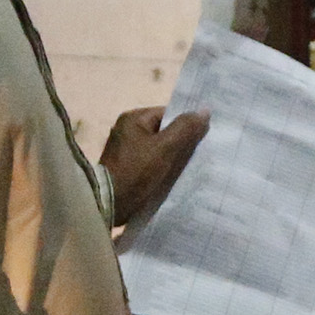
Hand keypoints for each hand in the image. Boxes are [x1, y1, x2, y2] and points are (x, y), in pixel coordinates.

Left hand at [103, 105, 209, 231]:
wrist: (110, 203)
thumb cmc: (137, 171)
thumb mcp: (165, 147)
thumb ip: (185, 129)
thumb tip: (204, 111)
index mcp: (133, 118)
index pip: (167, 114)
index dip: (185, 125)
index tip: (201, 139)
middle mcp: (126, 129)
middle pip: (163, 131)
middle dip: (179, 142)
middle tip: (197, 154)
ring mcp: (124, 149)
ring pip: (157, 148)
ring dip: (171, 157)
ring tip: (187, 167)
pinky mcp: (125, 166)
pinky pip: (149, 161)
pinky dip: (160, 167)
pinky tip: (171, 176)